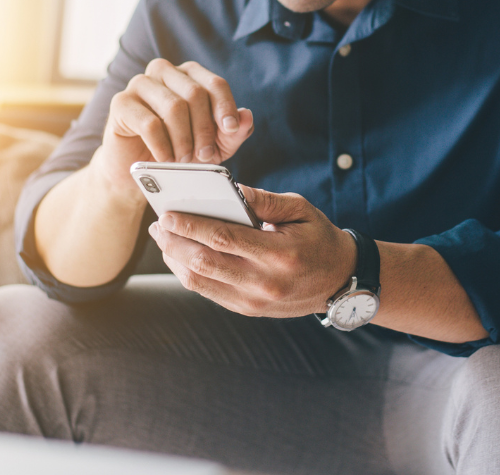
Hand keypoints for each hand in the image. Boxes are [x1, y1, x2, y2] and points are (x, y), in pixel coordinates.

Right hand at [94, 58, 253, 191]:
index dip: (225, 107)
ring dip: (183, 140)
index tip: (230, 130)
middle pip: (194, 94)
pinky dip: (162, 146)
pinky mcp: (121, 103)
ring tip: (183, 159)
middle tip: (204, 155)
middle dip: (204, 129)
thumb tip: (247, 116)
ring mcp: (140, 84)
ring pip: (173, 107)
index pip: (214, 83)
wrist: (137, 170)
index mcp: (188, 75)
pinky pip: (149, 122)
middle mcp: (164, 72)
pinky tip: (165, 159)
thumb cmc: (177, 151)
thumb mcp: (213, 146)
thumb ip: (233, 133)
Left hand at [148, 186, 356, 317]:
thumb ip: (264, 200)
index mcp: (279, 254)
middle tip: (158, 224)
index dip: (191, 226)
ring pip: (200, 282)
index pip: (223, 239)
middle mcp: (264, 283)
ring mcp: (254, 301)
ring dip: (175, 259)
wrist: (340, 281)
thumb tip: (231, 189)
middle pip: (204, 263)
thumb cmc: (318, 238)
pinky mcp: (247, 310)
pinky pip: (208, 292)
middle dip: (174, 242)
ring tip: (163, 238)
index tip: (167, 214)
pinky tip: (179, 256)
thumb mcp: (300, 210)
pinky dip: (188, 273)